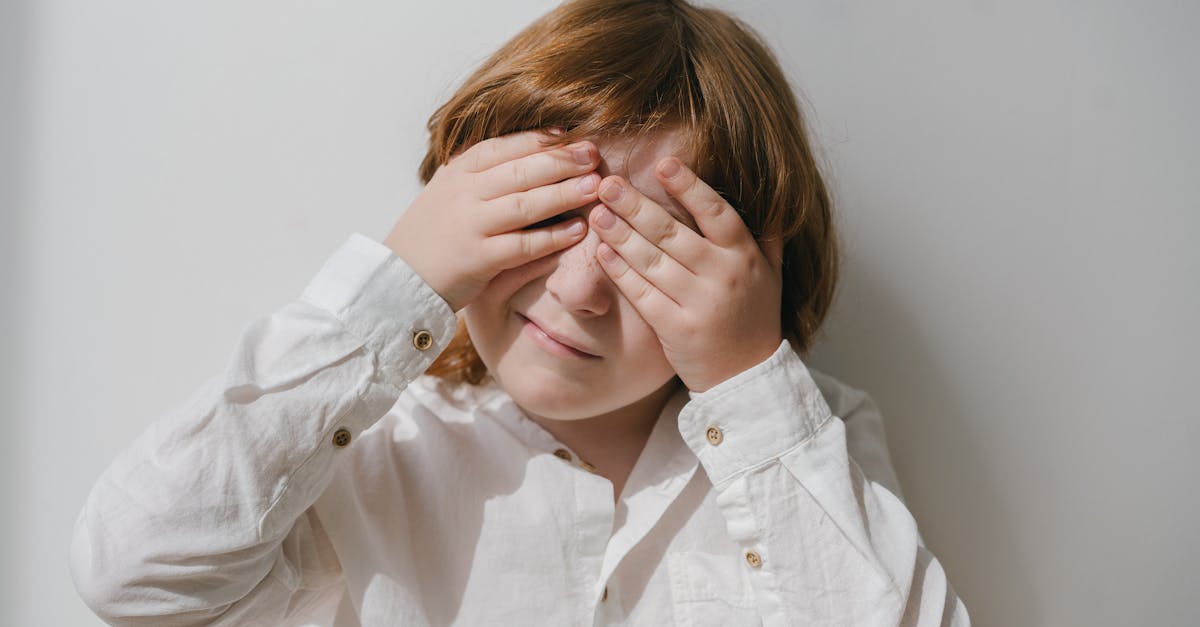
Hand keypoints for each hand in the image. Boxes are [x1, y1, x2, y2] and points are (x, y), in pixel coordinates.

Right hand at [383, 130, 598, 311]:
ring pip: (525, 204)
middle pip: (521, 170)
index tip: (572, 135)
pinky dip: (553, 238)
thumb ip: (481, 173)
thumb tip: (531, 151)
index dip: (541, 140)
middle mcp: (463, 194)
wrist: (398, 279)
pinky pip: (523, 245)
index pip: (505, 146)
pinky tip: (578, 231)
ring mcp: (470, 226)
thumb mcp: (449, 192)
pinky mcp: (478, 259)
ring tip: (594, 187)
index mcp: (458, 172)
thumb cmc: (432, 235)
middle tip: (593, 156)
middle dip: (561, 161)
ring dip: (564, 194)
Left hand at [590, 158, 783, 392]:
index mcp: (744, 256)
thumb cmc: (755, 319)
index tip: (664, 163)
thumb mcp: (772, 275)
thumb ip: (768, 236)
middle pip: (672, 233)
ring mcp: (699, 304)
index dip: (689, 186)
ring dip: (621, 234)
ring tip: (598, 212)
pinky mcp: (676, 329)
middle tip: (608, 183)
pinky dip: (620, 272)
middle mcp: (723, 276)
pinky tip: (602, 252)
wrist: (747, 378)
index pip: (716, 212)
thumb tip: (770, 197)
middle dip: (637, 205)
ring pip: (652, 261)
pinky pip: (642, 294)